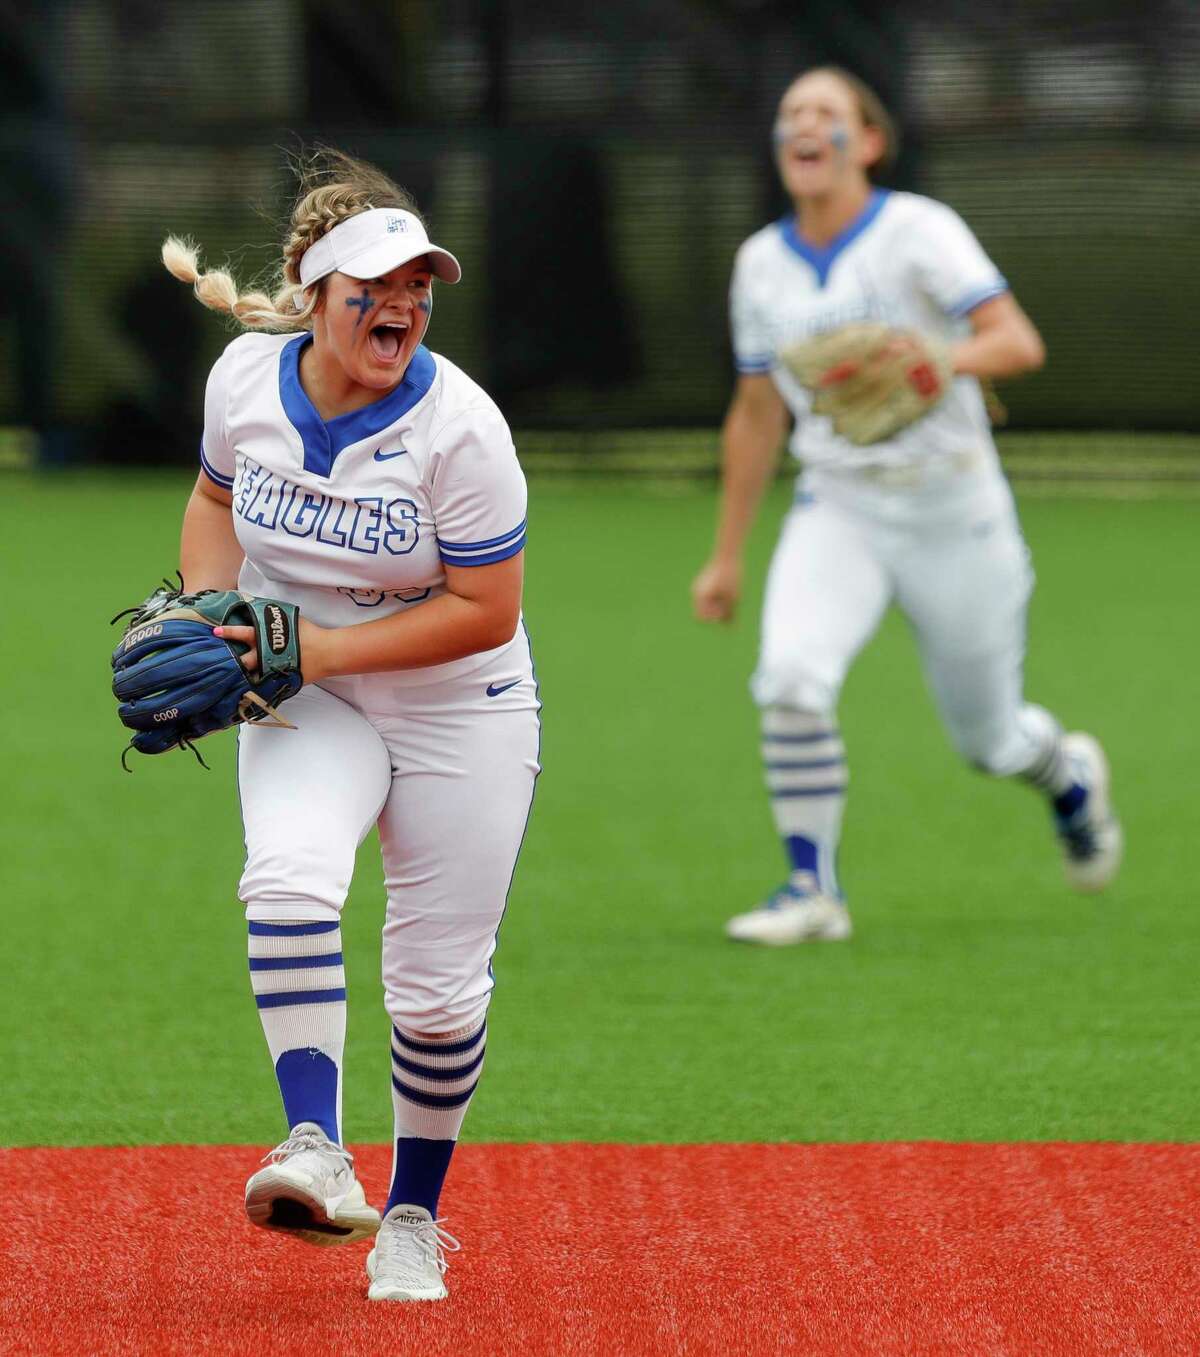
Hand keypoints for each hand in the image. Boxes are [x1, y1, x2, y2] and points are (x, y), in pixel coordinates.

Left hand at [214, 616, 331, 683]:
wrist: (326, 653)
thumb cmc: (309, 633)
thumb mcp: (290, 619)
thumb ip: (274, 617)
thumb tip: (259, 606)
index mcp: (267, 639)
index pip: (244, 633)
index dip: (229, 632)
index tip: (215, 631)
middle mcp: (266, 656)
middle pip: (243, 660)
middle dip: (229, 660)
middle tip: (216, 661)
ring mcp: (272, 670)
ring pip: (251, 676)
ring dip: (239, 677)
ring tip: (226, 679)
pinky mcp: (280, 681)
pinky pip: (263, 686)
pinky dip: (254, 688)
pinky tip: (245, 691)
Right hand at [692, 557, 741, 622]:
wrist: (729, 552)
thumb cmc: (732, 575)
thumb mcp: (734, 597)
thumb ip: (731, 614)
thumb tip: (730, 628)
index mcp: (700, 595)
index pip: (702, 617)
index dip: (714, 618)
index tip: (725, 609)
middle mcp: (697, 592)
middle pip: (703, 612)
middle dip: (716, 613)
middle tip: (729, 604)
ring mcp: (699, 587)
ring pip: (707, 605)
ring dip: (718, 605)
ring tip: (730, 595)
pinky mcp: (705, 584)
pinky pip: (710, 598)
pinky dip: (719, 599)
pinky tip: (729, 591)